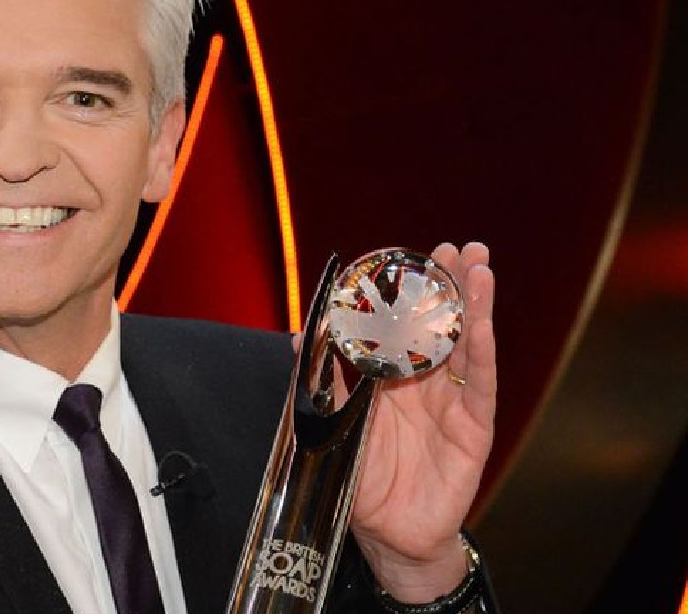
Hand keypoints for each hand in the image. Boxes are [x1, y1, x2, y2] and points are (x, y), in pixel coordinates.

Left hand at [347, 241, 496, 601]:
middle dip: (450, 285)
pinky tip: (483, 321)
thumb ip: (325, 377)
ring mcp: (453, 402)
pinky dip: (482, 349)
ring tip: (478, 267)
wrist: (387, 533)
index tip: (412, 255)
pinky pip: (480, 383)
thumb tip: (297, 335)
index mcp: (393, 377)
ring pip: (467, 343)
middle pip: (443, 325)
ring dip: (473, 304)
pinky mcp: (474, 427)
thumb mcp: (335, 420)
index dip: (411, 291)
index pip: (405, 324)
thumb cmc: (362, 476)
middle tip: (456, 248)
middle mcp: (427, 383)